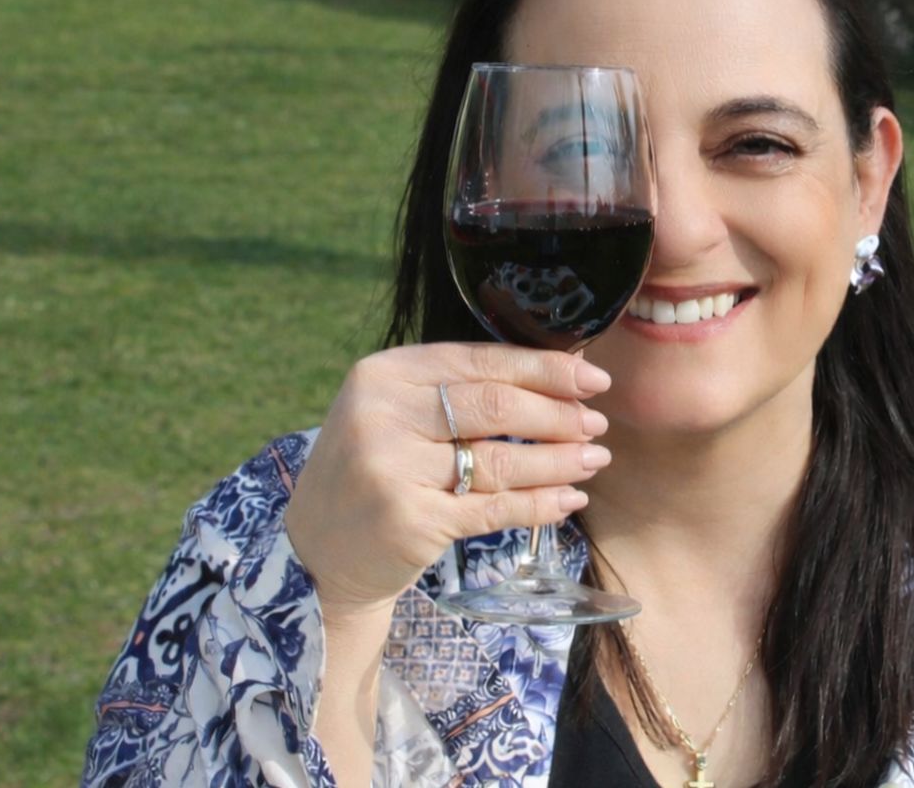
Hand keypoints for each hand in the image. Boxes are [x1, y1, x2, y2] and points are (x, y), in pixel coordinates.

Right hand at [282, 343, 611, 616]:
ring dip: (559, 460)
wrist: (317, 552)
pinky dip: (539, 505)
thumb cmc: (374, 471)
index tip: (593, 379)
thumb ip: (460, 390)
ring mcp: (393, 469)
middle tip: (596, 424)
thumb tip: (564, 372)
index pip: (481, 361)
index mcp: (383, 374)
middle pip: (496, 407)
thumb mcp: (397, 413)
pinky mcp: (411, 521)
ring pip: (501, 461)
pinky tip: (568, 500)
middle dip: (558, 415)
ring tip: (593, 458)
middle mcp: (382, 415)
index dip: (545, 370)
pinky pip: (494, 509)